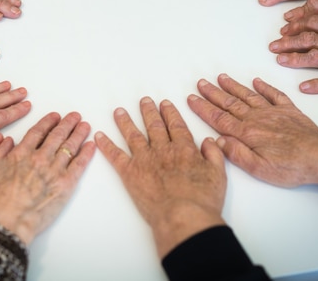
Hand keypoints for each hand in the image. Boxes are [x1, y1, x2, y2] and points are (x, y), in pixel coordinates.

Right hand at [0, 111, 94, 244]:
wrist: (10, 219)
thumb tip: (6, 140)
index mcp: (22, 153)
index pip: (38, 132)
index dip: (48, 122)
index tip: (55, 116)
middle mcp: (40, 157)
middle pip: (57, 135)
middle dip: (68, 124)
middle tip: (75, 116)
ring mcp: (54, 169)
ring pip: (70, 146)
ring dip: (78, 134)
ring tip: (85, 126)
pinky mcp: (66, 183)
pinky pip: (79, 164)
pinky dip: (86, 153)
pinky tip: (90, 145)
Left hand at [95, 97, 225, 257]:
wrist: (183, 215)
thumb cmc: (202, 199)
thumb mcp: (218, 175)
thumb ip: (214, 155)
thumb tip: (210, 141)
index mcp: (184, 149)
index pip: (176, 126)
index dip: (170, 113)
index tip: (165, 104)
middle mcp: (163, 149)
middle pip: (154, 126)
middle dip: (148, 112)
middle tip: (144, 101)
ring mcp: (144, 159)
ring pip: (133, 135)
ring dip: (125, 122)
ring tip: (119, 111)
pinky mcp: (130, 172)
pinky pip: (115, 155)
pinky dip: (106, 144)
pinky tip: (99, 136)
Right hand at [188, 74, 317, 188]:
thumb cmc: (290, 167)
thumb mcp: (259, 168)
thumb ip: (236, 153)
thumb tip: (218, 140)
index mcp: (247, 134)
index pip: (218, 118)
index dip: (203, 108)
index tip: (191, 98)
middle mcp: (256, 119)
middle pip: (229, 103)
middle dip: (213, 93)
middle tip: (200, 83)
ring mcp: (273, 112)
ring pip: (248, 96)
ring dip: (233, 86)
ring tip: (221, 77)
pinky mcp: (289, 111)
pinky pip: (274, 94)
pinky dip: (264, 87)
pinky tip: (256, 81)